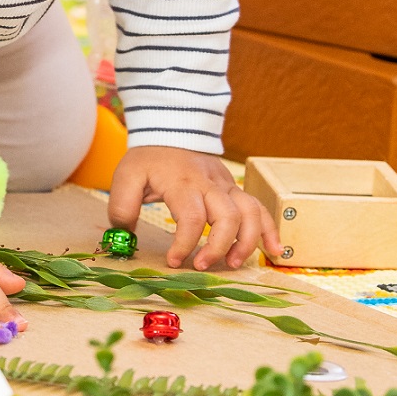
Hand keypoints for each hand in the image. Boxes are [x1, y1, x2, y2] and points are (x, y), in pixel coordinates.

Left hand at [107, 145, 280, 269]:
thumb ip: (122, 205)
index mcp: (182, 183)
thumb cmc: (149, 158)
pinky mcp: (234, 189)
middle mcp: (210, 184)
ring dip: (248, 241)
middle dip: (219, 246)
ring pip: (250, 211)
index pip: (192, 217)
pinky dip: (270, 229)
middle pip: (228, 216)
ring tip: (236, 265)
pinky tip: (274, 250)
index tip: (174, 261)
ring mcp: (226, 185)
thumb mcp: (126, 176)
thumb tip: (125, 234)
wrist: (171, 129)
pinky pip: (259, 208)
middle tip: (202, 266)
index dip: (184, 244)